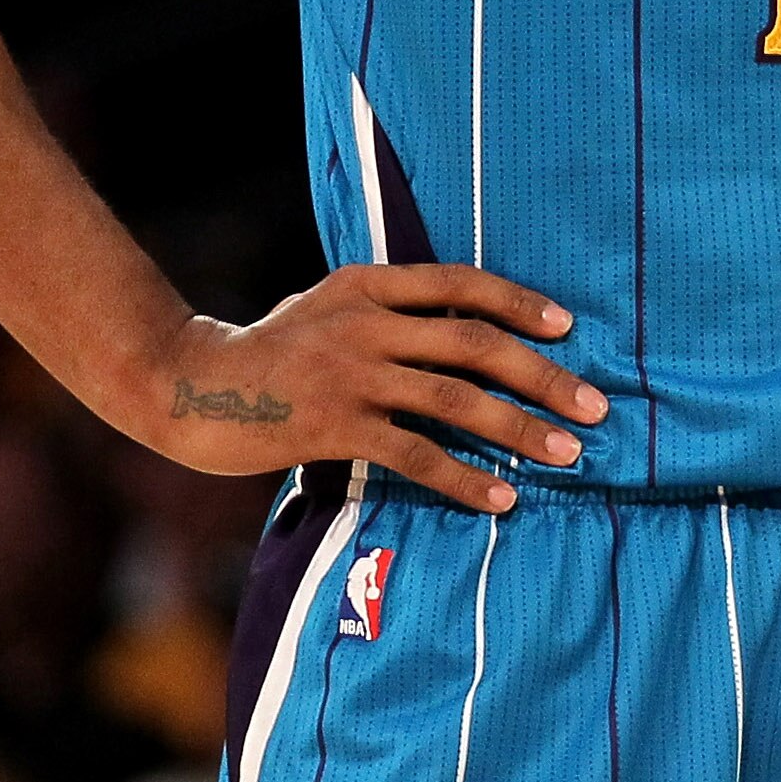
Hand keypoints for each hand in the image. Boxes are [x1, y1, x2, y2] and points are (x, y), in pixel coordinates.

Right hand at [153, 264, 604, 513]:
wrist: (185, 385)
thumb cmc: (267, 352)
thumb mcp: (325, 308)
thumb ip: (386, 312)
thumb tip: (464, 331)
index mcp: (367, 285)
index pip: (459, 284)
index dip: (519, 302)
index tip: (567, 327)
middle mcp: (365, 322)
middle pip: (474, 343)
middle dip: (543, 375)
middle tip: (595, 405)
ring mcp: (349, 373)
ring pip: (454, 399)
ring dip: (518, 429)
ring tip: (567, 454)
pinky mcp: (333, 425)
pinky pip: (415, 454)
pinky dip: (464, 477)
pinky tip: (501, 498)